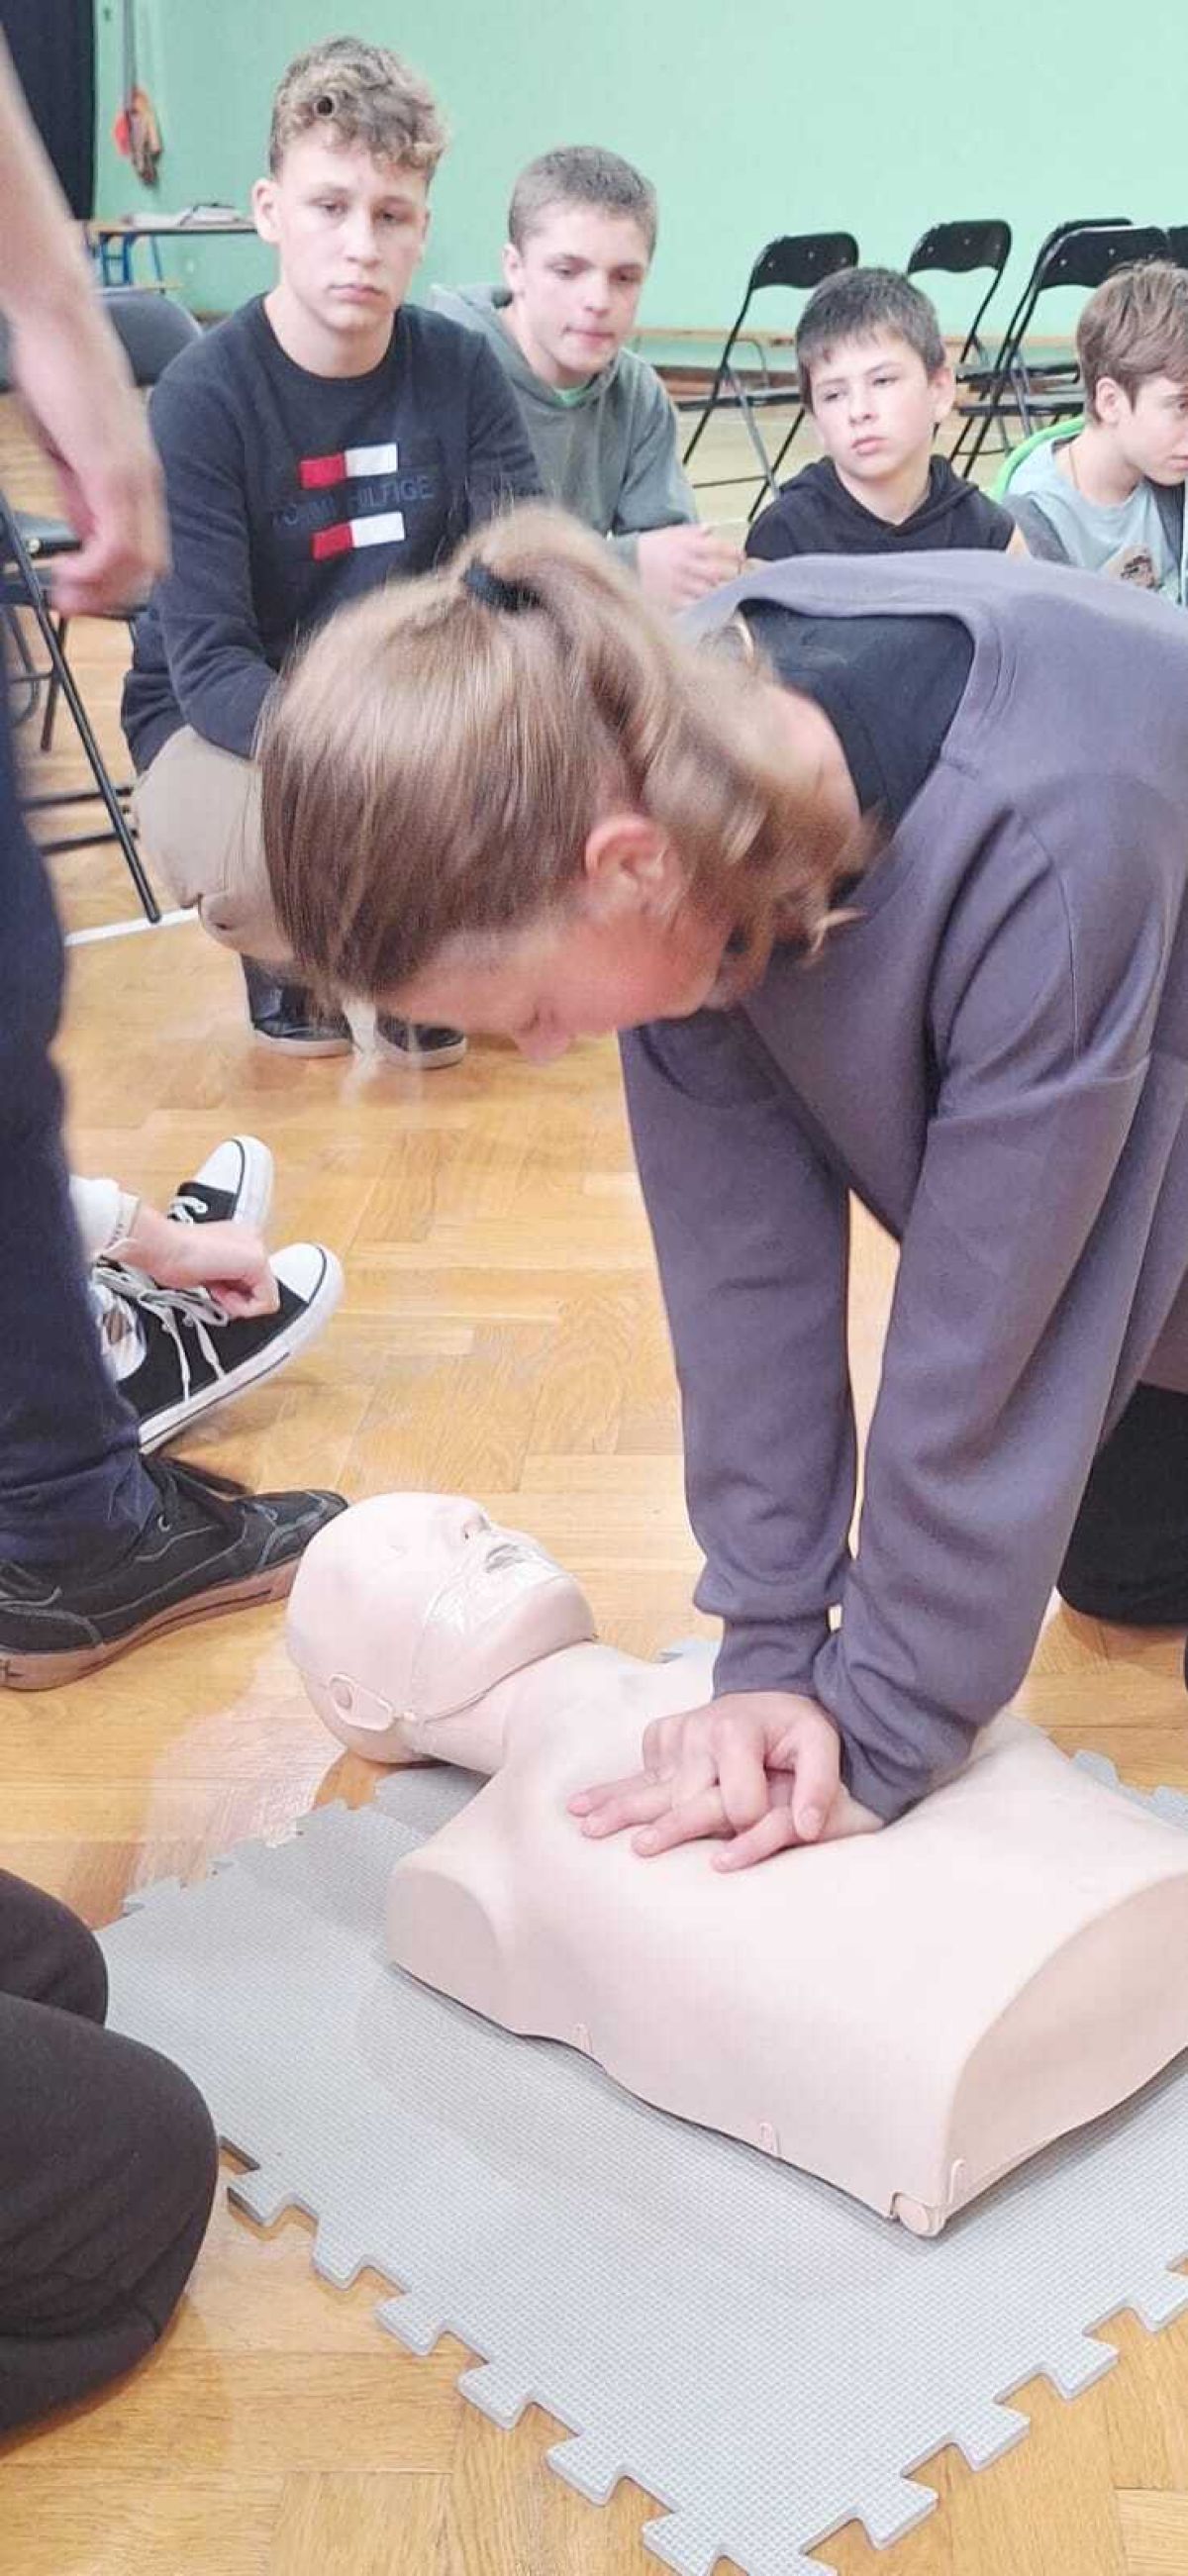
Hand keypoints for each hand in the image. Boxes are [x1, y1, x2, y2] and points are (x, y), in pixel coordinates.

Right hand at [7, 295, 167, 612]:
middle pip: (151, 566)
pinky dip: (96, 571)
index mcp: (137, 474)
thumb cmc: (59, 366)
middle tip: (70, 603)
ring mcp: (134, 478)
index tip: (75, 589)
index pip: (143, 546)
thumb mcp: (68, 443)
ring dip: (103, 591)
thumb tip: (82, 530)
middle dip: (111, 596)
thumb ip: (79, 490)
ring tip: (66, 594)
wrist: (59, 317)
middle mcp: (145, 480)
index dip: (114, 580)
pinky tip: (69, 572)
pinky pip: (119, 544)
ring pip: (141, 565)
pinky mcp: (113, 471)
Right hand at [120, 1206, 278, 1318]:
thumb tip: (236, 1297)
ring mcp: (258, 1249)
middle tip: (214, 1292)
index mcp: (241, 1239)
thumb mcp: (209, 1272)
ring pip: (266, 1297)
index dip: (233, 1293)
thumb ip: (227, 1280)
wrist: (163, 1247)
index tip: (214, 1290)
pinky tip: (220, 1294)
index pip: (253, 1280)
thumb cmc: (172, 1257)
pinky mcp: (258, 1262)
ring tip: (214, 1291)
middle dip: (237, 1298)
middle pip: (261, 1289)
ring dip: (237, 1303)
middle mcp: (253, 1240)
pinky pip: (266, 1302)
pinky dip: (242, 1308)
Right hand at [569, 1691, 882, 1869]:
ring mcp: (674, 1739)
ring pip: (649, 1786)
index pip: (740, 1802)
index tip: (767, 1829)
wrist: (769, 1693)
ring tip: (584, 1825)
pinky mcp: (660, 1741)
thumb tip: (807, 1829)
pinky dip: (610, 1789)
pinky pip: (638, 1772)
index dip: (754, 1823)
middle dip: (666, 1828)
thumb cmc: (797, 1727)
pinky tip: (581, 1806)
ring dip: (616, 1807)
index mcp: (736, 1733)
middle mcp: (698, 1734)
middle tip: (640, 1850)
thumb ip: (818, 1785)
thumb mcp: (822, 1744)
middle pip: (685, 1799)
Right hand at [635, 522, 742, 611]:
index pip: (719, 548)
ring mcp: (681, 584)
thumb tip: (711, 530)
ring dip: (719, 591)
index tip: (741, 557)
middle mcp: (687, 565)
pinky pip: (695, 605)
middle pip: (719, 572)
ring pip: (710, 591)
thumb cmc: (648, 549)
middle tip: (735, 576)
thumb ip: (693, 532)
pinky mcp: (674, 601)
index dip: (734, 553)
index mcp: (688, 546)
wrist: (625, 564)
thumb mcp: (670, 533)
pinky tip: (707, 604)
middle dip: (731, 575)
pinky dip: (704, 605)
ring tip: (723, 591)